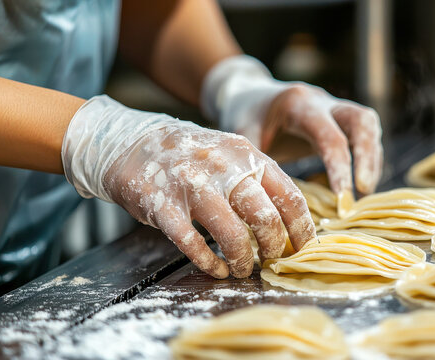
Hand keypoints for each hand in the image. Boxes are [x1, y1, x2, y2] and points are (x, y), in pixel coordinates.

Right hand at [62, 96, 315, 277]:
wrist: (132, 141)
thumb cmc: (191, 155)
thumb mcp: (231, 153)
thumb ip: (258, 177)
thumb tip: (290, 218)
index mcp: (246, 155)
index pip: (288, 195)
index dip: (301, 228)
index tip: (302, 248)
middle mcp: (223, 167)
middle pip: (264, 217)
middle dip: (273, 247)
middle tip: (271, 258)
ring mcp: (192, 185)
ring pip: (232, 234)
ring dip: (242, 259)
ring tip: (242, 268)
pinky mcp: (163, 205)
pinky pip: (192, 244)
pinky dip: (209, 263)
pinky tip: (217, 268)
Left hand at [202, 55, 383, 195]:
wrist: (249, 93)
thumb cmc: (246, 114)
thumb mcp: (242, 132)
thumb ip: (254, 159)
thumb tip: (264, 198)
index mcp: (298, 104)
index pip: (330, 137)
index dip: (341, 170)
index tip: (343, 199)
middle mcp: (322, 101)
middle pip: (362, 121)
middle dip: (368, 158)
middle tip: (364, 192)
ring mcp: (334, 108)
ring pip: (368, 126)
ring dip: (371, 159)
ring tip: (365, 192)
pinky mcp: (339, 119)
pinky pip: (363, 135)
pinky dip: (366, 158)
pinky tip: (359, 183)